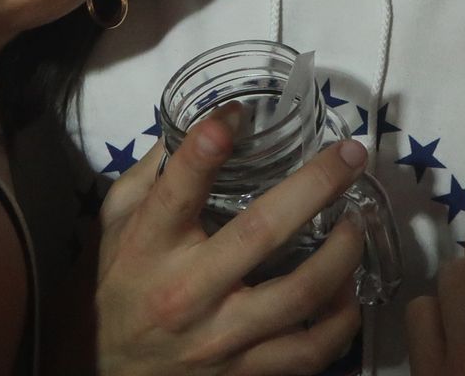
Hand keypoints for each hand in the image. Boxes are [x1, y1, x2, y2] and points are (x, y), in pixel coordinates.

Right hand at [95, 107, 366, 375]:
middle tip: (351, 154)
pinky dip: (341, 318)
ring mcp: (221, 338)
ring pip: (300, 294)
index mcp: (149, 247)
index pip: (177, 191)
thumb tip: (202, 120)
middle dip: (317, 185)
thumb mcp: (116, 224)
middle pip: (262, 232)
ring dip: (342, 253)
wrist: (109, 374)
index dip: (207, 148)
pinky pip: (310, 351)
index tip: (237, 114)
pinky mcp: (245, 373)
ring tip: (355, 222)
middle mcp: (186, 292)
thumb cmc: (119, 287)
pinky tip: (346, 289)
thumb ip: (152, 172)